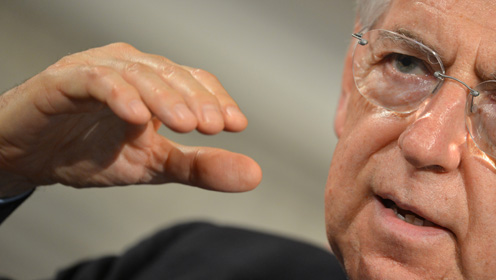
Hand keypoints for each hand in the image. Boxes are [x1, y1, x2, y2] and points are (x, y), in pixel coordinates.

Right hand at [0, 43, 261, 196]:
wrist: (30, 160)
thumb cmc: (89, 154)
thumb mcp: (154, 165)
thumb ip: (200, 167)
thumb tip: (253, 174)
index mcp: (153, 84)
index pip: (194, 81)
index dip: (217, 99)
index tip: (236, 125)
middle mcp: (129, 69)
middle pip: (171, 74)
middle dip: (196, 100)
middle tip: (214, 127)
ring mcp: (96, 70)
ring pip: (138, 72)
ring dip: (164, 97)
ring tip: (185, 124)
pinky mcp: (62, 80)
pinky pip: (94, 80)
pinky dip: (118, 95)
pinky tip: (137, 117)